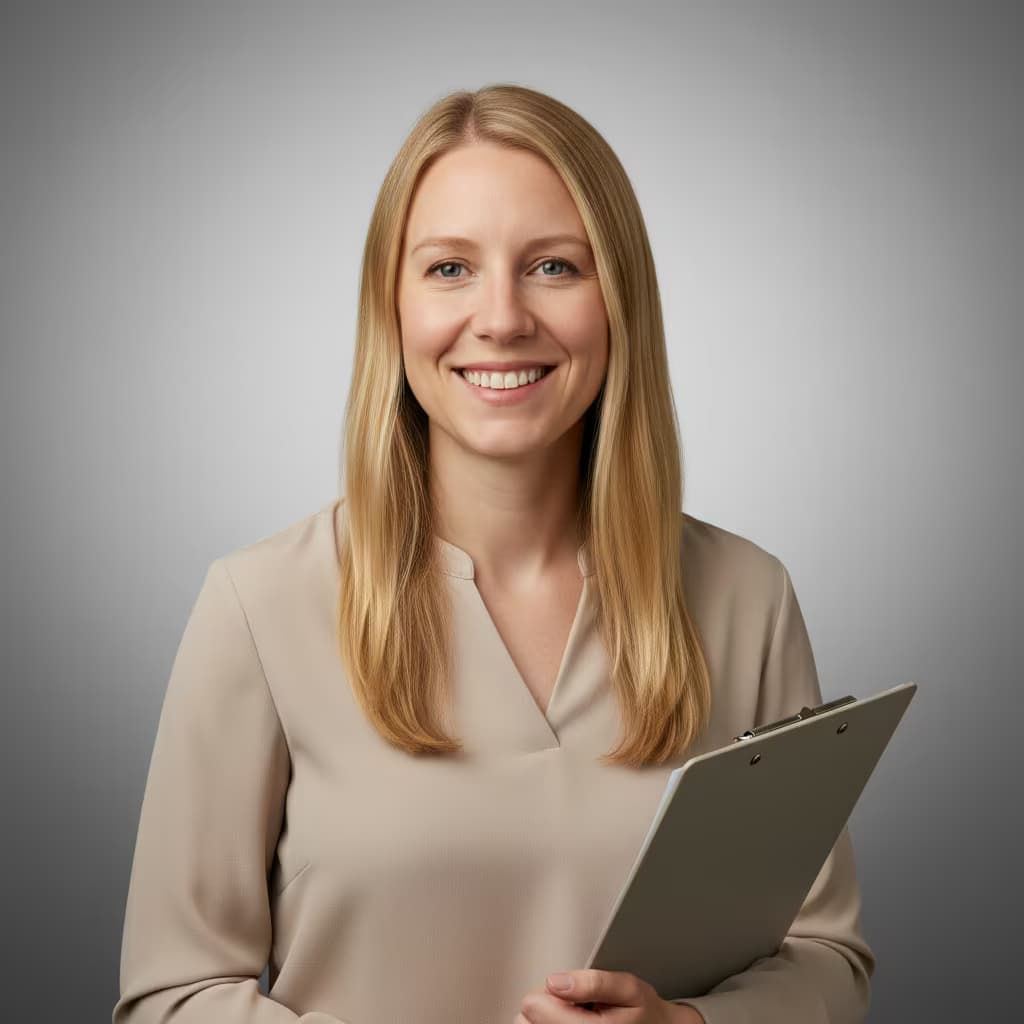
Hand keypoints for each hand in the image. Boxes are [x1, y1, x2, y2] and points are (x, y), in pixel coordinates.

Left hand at [514, 968, 704, 1021]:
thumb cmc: (645, 1013)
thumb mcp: (628, 988)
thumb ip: (593, 981)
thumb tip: (555, 981)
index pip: (532, 1008)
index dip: (546, 991)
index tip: (563, 988)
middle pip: (526, 1021)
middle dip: (545, 1006)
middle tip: (572, 1003)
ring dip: (547, 1019)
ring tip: (575, 1015)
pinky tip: (569, 1023)